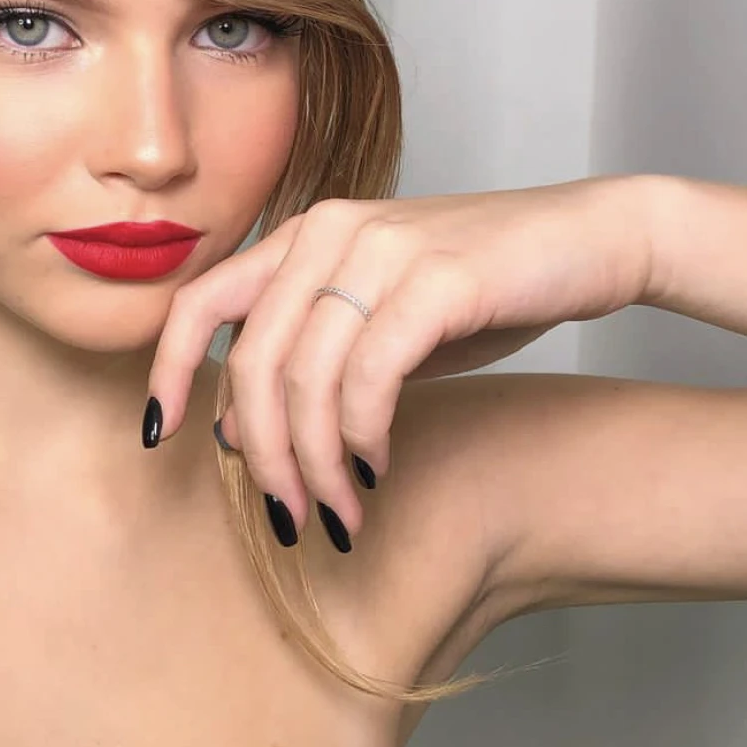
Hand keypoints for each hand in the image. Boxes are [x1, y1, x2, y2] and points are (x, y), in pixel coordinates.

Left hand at [146, 174, 655, 540]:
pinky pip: (370, 376)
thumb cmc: (478, 289)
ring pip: (308, 378)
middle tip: (288, 516)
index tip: (160, 436)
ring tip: (340, 513)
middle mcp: (329, 230)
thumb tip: (234, 429)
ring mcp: (381, 248)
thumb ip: (307, 362)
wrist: (587, 242)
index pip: (201, 300)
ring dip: (316, 464)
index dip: (167, 370)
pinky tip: (377, 467)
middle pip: (253, 360)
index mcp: (303, 234)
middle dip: (264, 454)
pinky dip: (363, 436)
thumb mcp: (376, 324)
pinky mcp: (436, 278)